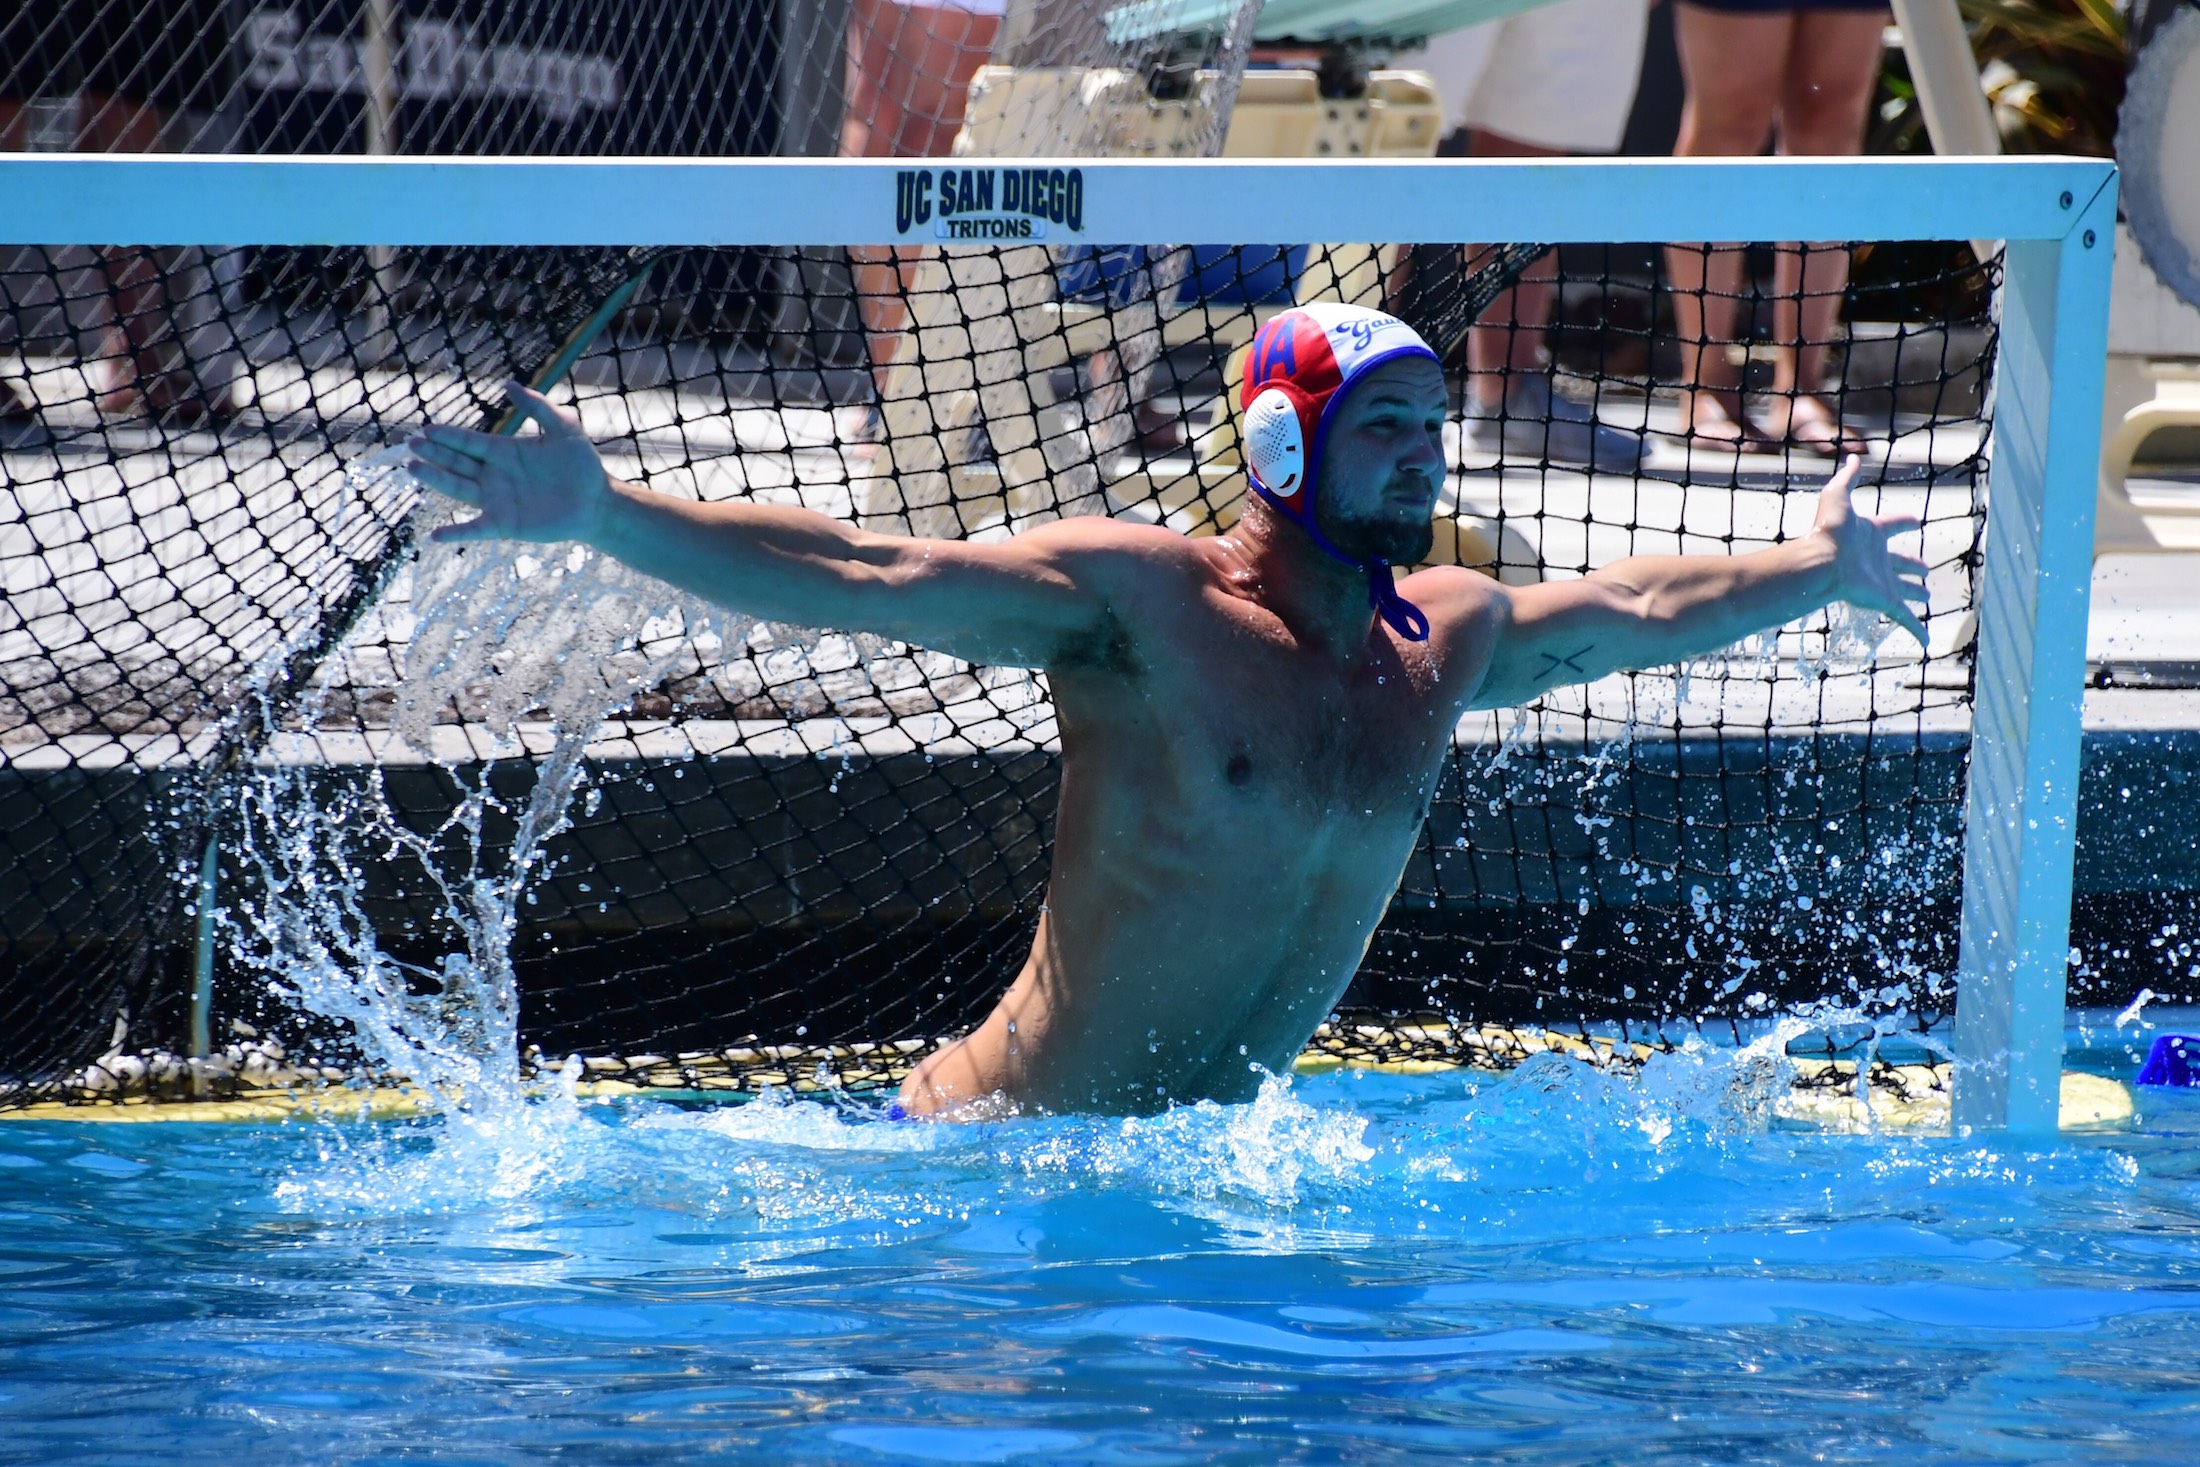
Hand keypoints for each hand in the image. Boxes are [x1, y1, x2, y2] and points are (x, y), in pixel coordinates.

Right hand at [408, 381, 611, 544]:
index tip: (426, 430)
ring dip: (436, 479)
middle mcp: (494, 475)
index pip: (468, 442)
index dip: (448, 436)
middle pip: (456, 462)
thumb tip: (508, 385)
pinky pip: (475, 529)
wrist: (598, 501)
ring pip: (459, 488)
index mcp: (503, 452)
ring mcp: (496, 500)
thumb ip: (537, 407)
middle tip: (412, 445)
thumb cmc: (583, 464)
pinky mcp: (505, 524)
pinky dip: (456, 532)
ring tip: (414, 468)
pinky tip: (436, 535)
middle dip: (434, 453)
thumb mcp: (564, 428)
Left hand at [1812, 454, 1927, 645]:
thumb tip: (1852, 457)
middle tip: (1924, 571)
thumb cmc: (1826, 532)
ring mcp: (1881, 582)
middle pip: (1900, 563)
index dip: (1903, 521)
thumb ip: (1846, 478)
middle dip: (1912, 567)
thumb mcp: (1837, 497)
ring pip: (1904, 590)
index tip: (1915, 520)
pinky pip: (1904, 620)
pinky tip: (1925, 644)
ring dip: (1915, 594)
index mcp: (1871, 535)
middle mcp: (1877, 559)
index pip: (1892, 525)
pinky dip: (1916, 632)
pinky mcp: (1883, 601)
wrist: (1819, 563)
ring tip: (1925, 596)